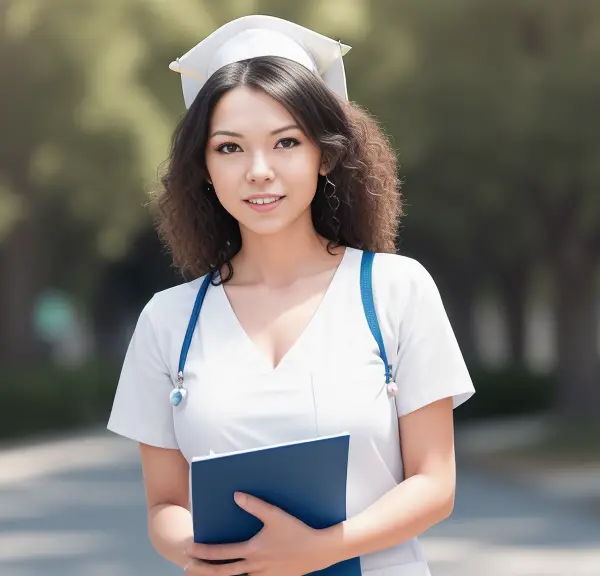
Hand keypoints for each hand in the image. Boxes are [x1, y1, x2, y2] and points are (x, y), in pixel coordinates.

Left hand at [184, 492, 336, 574]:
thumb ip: (254, 505)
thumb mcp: (275, 515)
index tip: (189, 548)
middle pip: (222, 572)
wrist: (318, 551)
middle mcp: (255, 567)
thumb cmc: (297, 531)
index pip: (222, 553)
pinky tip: (235, 573)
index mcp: (253, 551)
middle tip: (186, 566)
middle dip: (203, 570)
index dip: (204, 551)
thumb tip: (236, 495)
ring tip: (206, 572)